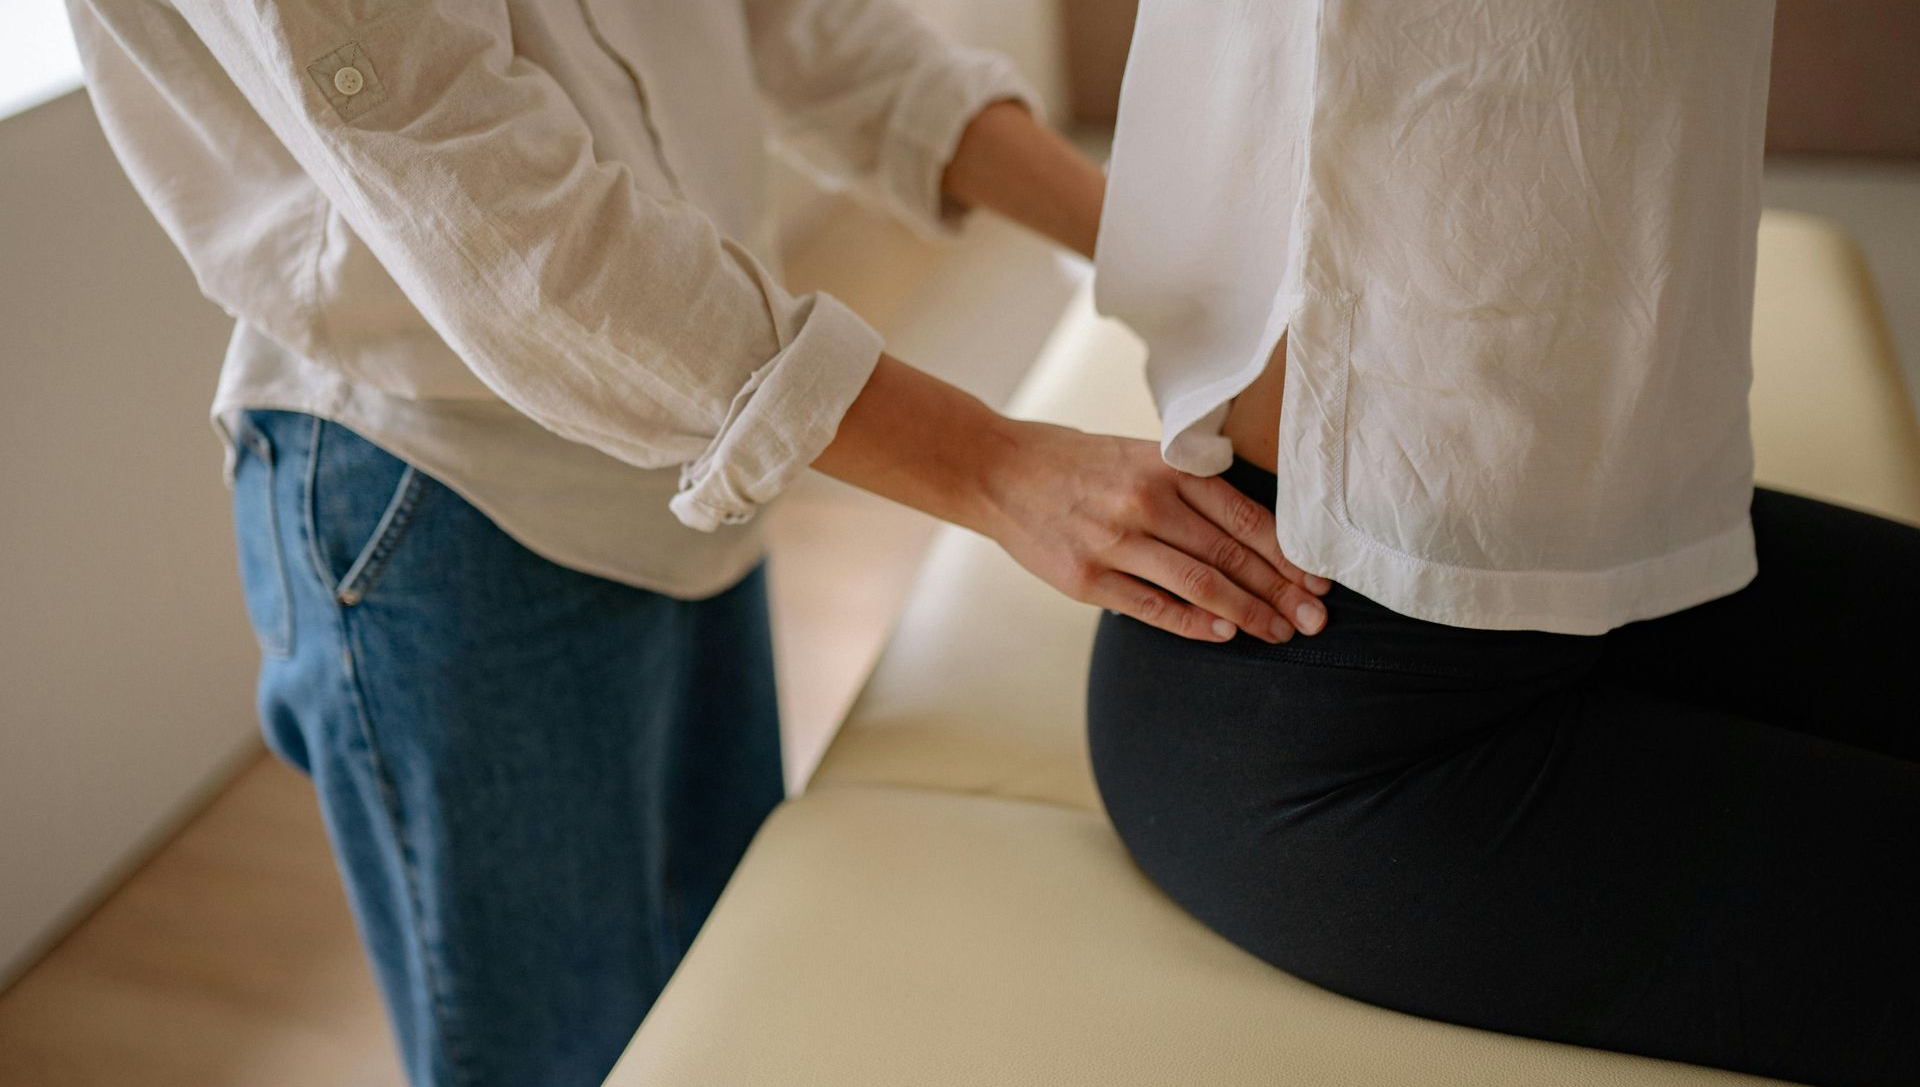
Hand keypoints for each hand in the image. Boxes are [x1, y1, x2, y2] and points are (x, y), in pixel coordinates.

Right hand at [973, 421, 1330, 642]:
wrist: (1000, 472)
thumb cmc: (1077, 464)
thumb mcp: (1139, 454)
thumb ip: (1189, 484)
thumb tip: (1252, 530)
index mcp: (1166, 468)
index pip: (1245, 516)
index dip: (1288, 553)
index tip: (1318, 580)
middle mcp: (1146, 502)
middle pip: (1231, 555)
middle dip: (1281, 591)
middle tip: (1316, 619)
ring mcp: (1115, 542)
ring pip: (1201, 584)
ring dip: (1248, 612)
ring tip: (1280, 632)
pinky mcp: (1087, 578)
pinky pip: (1153, 607)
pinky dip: (1194, 624)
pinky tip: (1225, 634)